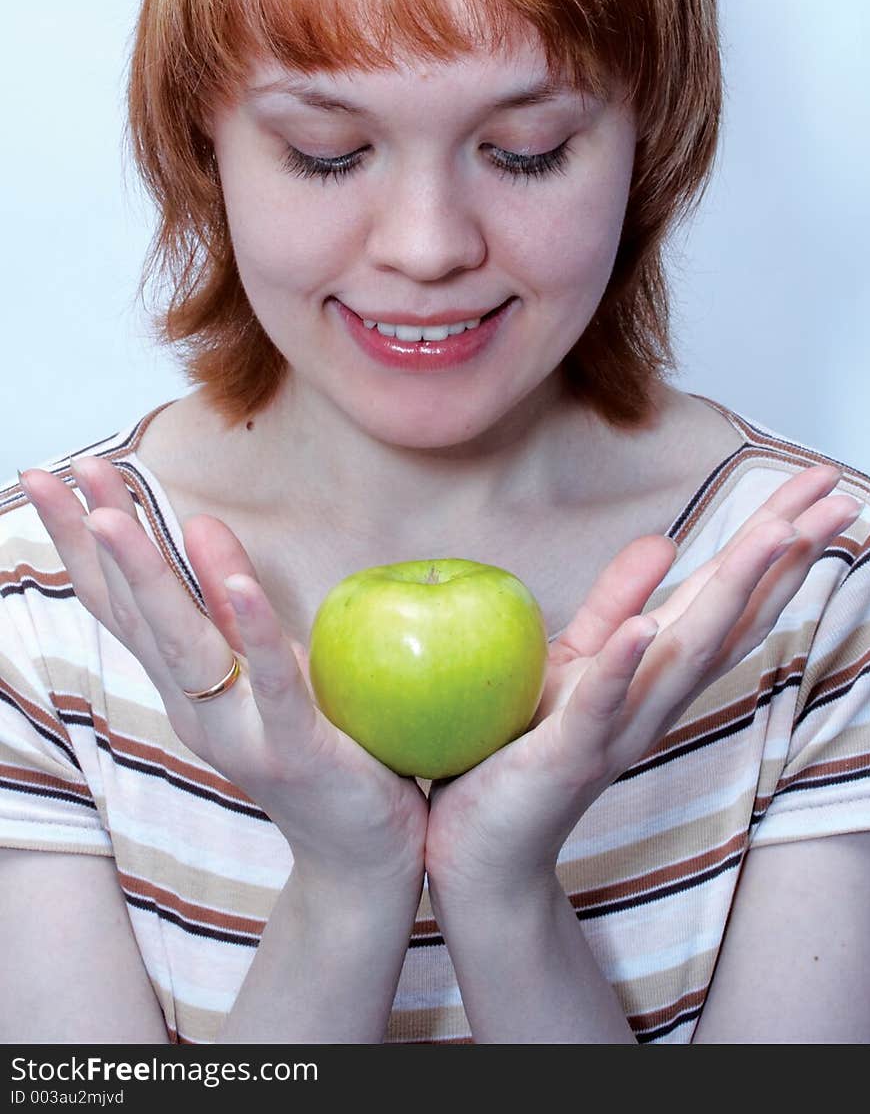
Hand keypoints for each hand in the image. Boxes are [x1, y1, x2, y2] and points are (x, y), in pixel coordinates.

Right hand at [19, 457, 427, 890]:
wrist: (361, 855)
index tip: (51, 474)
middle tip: (63, 470)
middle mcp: (196, 707)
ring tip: (116, 515)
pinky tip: (242, 582)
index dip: (84, 539)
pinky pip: (274, 682)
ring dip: (149, 578)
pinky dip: (254, 631)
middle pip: (136, 614)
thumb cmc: (315, 747)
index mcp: (185, 685)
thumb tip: (203, 522)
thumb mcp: (266, 665)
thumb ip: (231, 603)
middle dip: (99, 540)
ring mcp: (240, 732)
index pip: (122, 601)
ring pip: (184, 646)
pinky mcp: (296, 749)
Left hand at [425, 463, 861, 900]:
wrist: (485, 847)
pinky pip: (598, 707)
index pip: (730, 595)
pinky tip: (647, 628)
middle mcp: (656, 699)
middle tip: (836, 497)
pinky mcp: (564, 754)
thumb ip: (620, 603)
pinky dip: (623, 667)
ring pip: (684, 654)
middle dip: (782, 556)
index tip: (820, 486)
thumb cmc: (527, 745)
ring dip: (728, 594)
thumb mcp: (580, 659)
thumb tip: (666, 540)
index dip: (776, 541)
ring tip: (771, 534)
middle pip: (730, 616)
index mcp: (659, 671)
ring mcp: (616, 728)